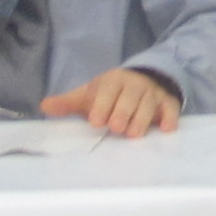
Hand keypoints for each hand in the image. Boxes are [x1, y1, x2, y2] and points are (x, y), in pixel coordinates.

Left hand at [44, 67, 178, 137]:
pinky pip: (171, 108)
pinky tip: (166, 128)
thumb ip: (69, 103)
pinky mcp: (168, 103)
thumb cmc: (110, 94)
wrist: (142, 80)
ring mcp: (153, 93)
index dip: (102, 104)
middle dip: (123, 112)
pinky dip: (170, 117)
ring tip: (133, 134)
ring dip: (142, 118)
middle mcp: (134, 85)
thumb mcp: (89, 95)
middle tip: (115, 128)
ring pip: (149, 104)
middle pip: (130, 97)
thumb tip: (44, 106)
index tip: (96, 120)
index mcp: (113, 81)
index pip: (108, 90)